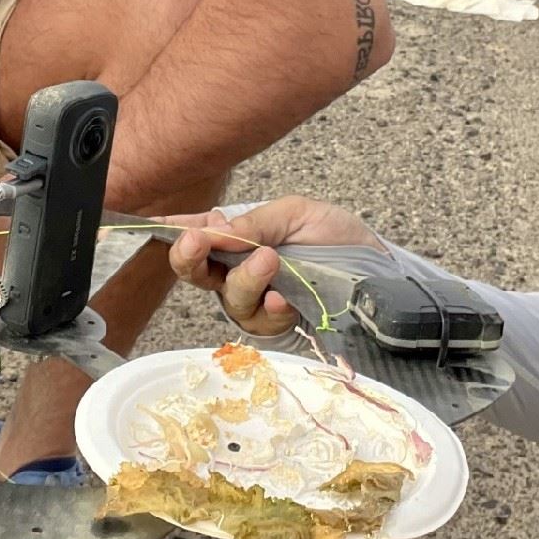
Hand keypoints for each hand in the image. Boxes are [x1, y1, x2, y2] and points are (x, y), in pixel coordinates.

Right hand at [161, 197, 382, 337]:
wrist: (375, 267)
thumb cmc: (332, 236)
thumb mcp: (295, 214)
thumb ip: (254, 223)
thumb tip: (216, 230)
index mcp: (234, 237)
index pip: (192, 233)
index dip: (170, 231)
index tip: (162, 227)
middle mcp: (235, 270)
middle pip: (195, 272)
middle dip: (189, 258)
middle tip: (198, 242)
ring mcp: (254, 300)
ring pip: (229, 297)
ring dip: (244, 278)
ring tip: (269, 259)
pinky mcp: (278, 323)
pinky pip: (261, 320)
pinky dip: (269, 305)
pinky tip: (282, 295)